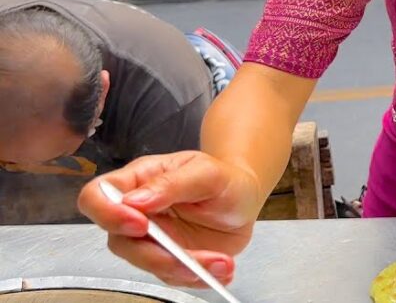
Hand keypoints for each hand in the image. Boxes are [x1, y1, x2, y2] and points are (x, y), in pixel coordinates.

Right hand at [78, 151, 261, 287]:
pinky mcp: (169, 259)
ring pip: (147, 264)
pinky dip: (198, 277)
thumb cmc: (224, 178)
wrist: (244, 199)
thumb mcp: (207, 173)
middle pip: (119, 241)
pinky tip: (221, 270)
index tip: (141, 225)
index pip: (97, 196)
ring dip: (182, 269)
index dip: (108, 214)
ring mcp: (151, 239)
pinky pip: (172, 276)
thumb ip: (172, 183)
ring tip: (220, 263)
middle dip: (155, 255)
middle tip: (190, 257)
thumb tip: (135, 200)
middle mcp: (137, 212)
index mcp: (138, 181)